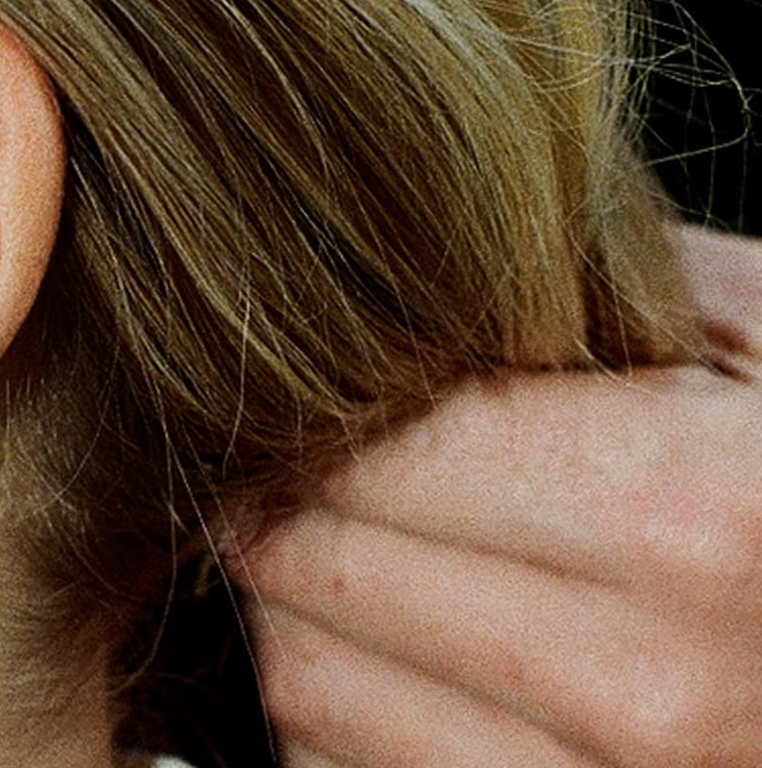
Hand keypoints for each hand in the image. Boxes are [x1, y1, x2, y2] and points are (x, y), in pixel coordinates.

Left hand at [236, 226, 761, 766]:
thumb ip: (593, 293)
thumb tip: (402, 281)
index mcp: (698, 519)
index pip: (384, 456)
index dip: (331, 418)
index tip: (332, 400)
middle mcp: (645, 688)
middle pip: (321, 575)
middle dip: (296, 508)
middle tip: (317, 468)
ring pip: (312, 693)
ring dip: (308, 617)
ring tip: (367, 560)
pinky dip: (348, 715)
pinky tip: (412, 662)